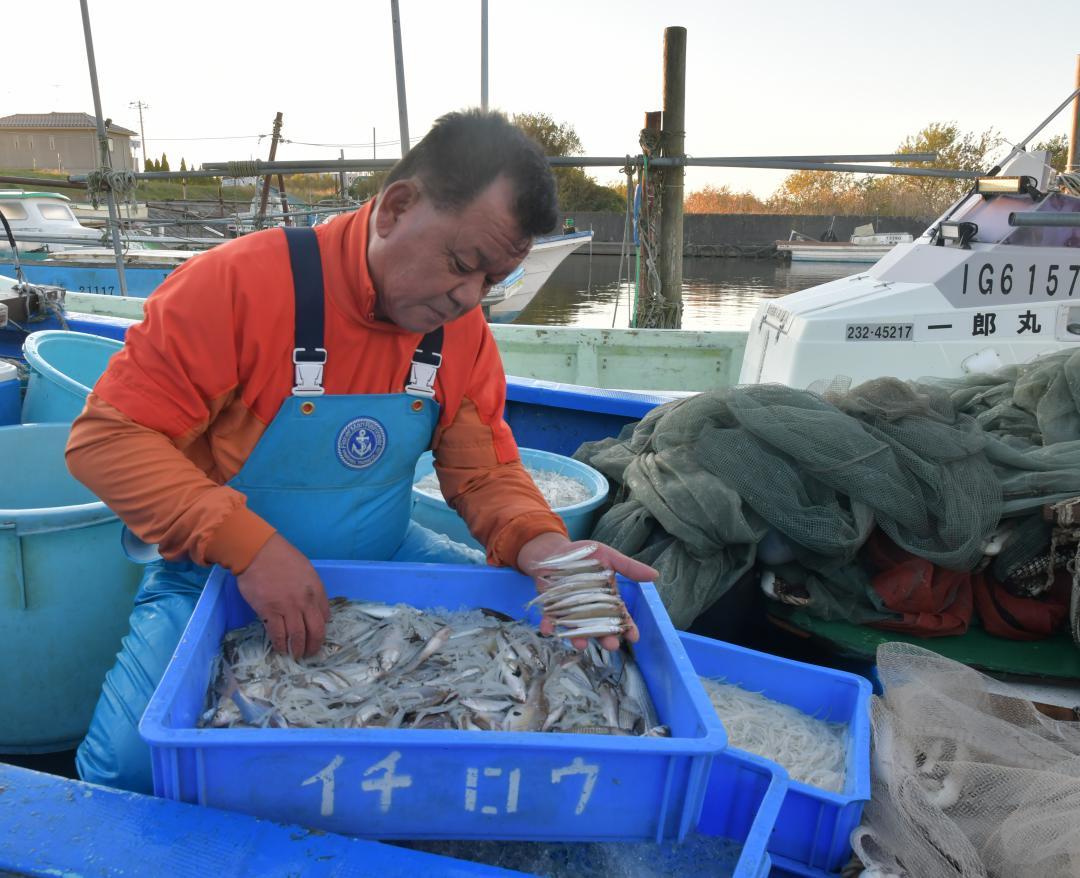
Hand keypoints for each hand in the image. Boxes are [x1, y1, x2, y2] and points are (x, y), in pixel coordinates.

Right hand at [236, 533, 330, 657]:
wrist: (258, 552)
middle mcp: (305, 601)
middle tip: (310, 653)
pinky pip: (278, 634)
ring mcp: (287, 608)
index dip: (322, 628)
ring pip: (297, 636)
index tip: (317, 635)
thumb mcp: (306, 569)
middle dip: (314, 645)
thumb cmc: (281, 556)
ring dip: (298, 649)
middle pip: (315, 630)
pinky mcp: (269, 612)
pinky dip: (280, 644)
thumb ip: (311, 588)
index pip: (325, 615)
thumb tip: (313, 605)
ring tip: (296, 655)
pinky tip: (281, 649)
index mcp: (316, 589)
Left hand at [516, 532, 658, 651]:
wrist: (554, 551)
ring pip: (577, 630)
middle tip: (611, 646)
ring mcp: (570, 612)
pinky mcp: (551, 609)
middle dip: (605, 639)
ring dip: (578, 638)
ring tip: (582, 645)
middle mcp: (590, 610)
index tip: (633, 637)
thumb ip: (629, 568)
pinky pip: (550, 621)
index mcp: (606, 600)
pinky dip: (548, 626)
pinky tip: (548, 630)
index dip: (627, 628)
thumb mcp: (608, 557)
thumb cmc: (584, 555)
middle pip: (600, 628)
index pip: (619, 618)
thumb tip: (655, 575)